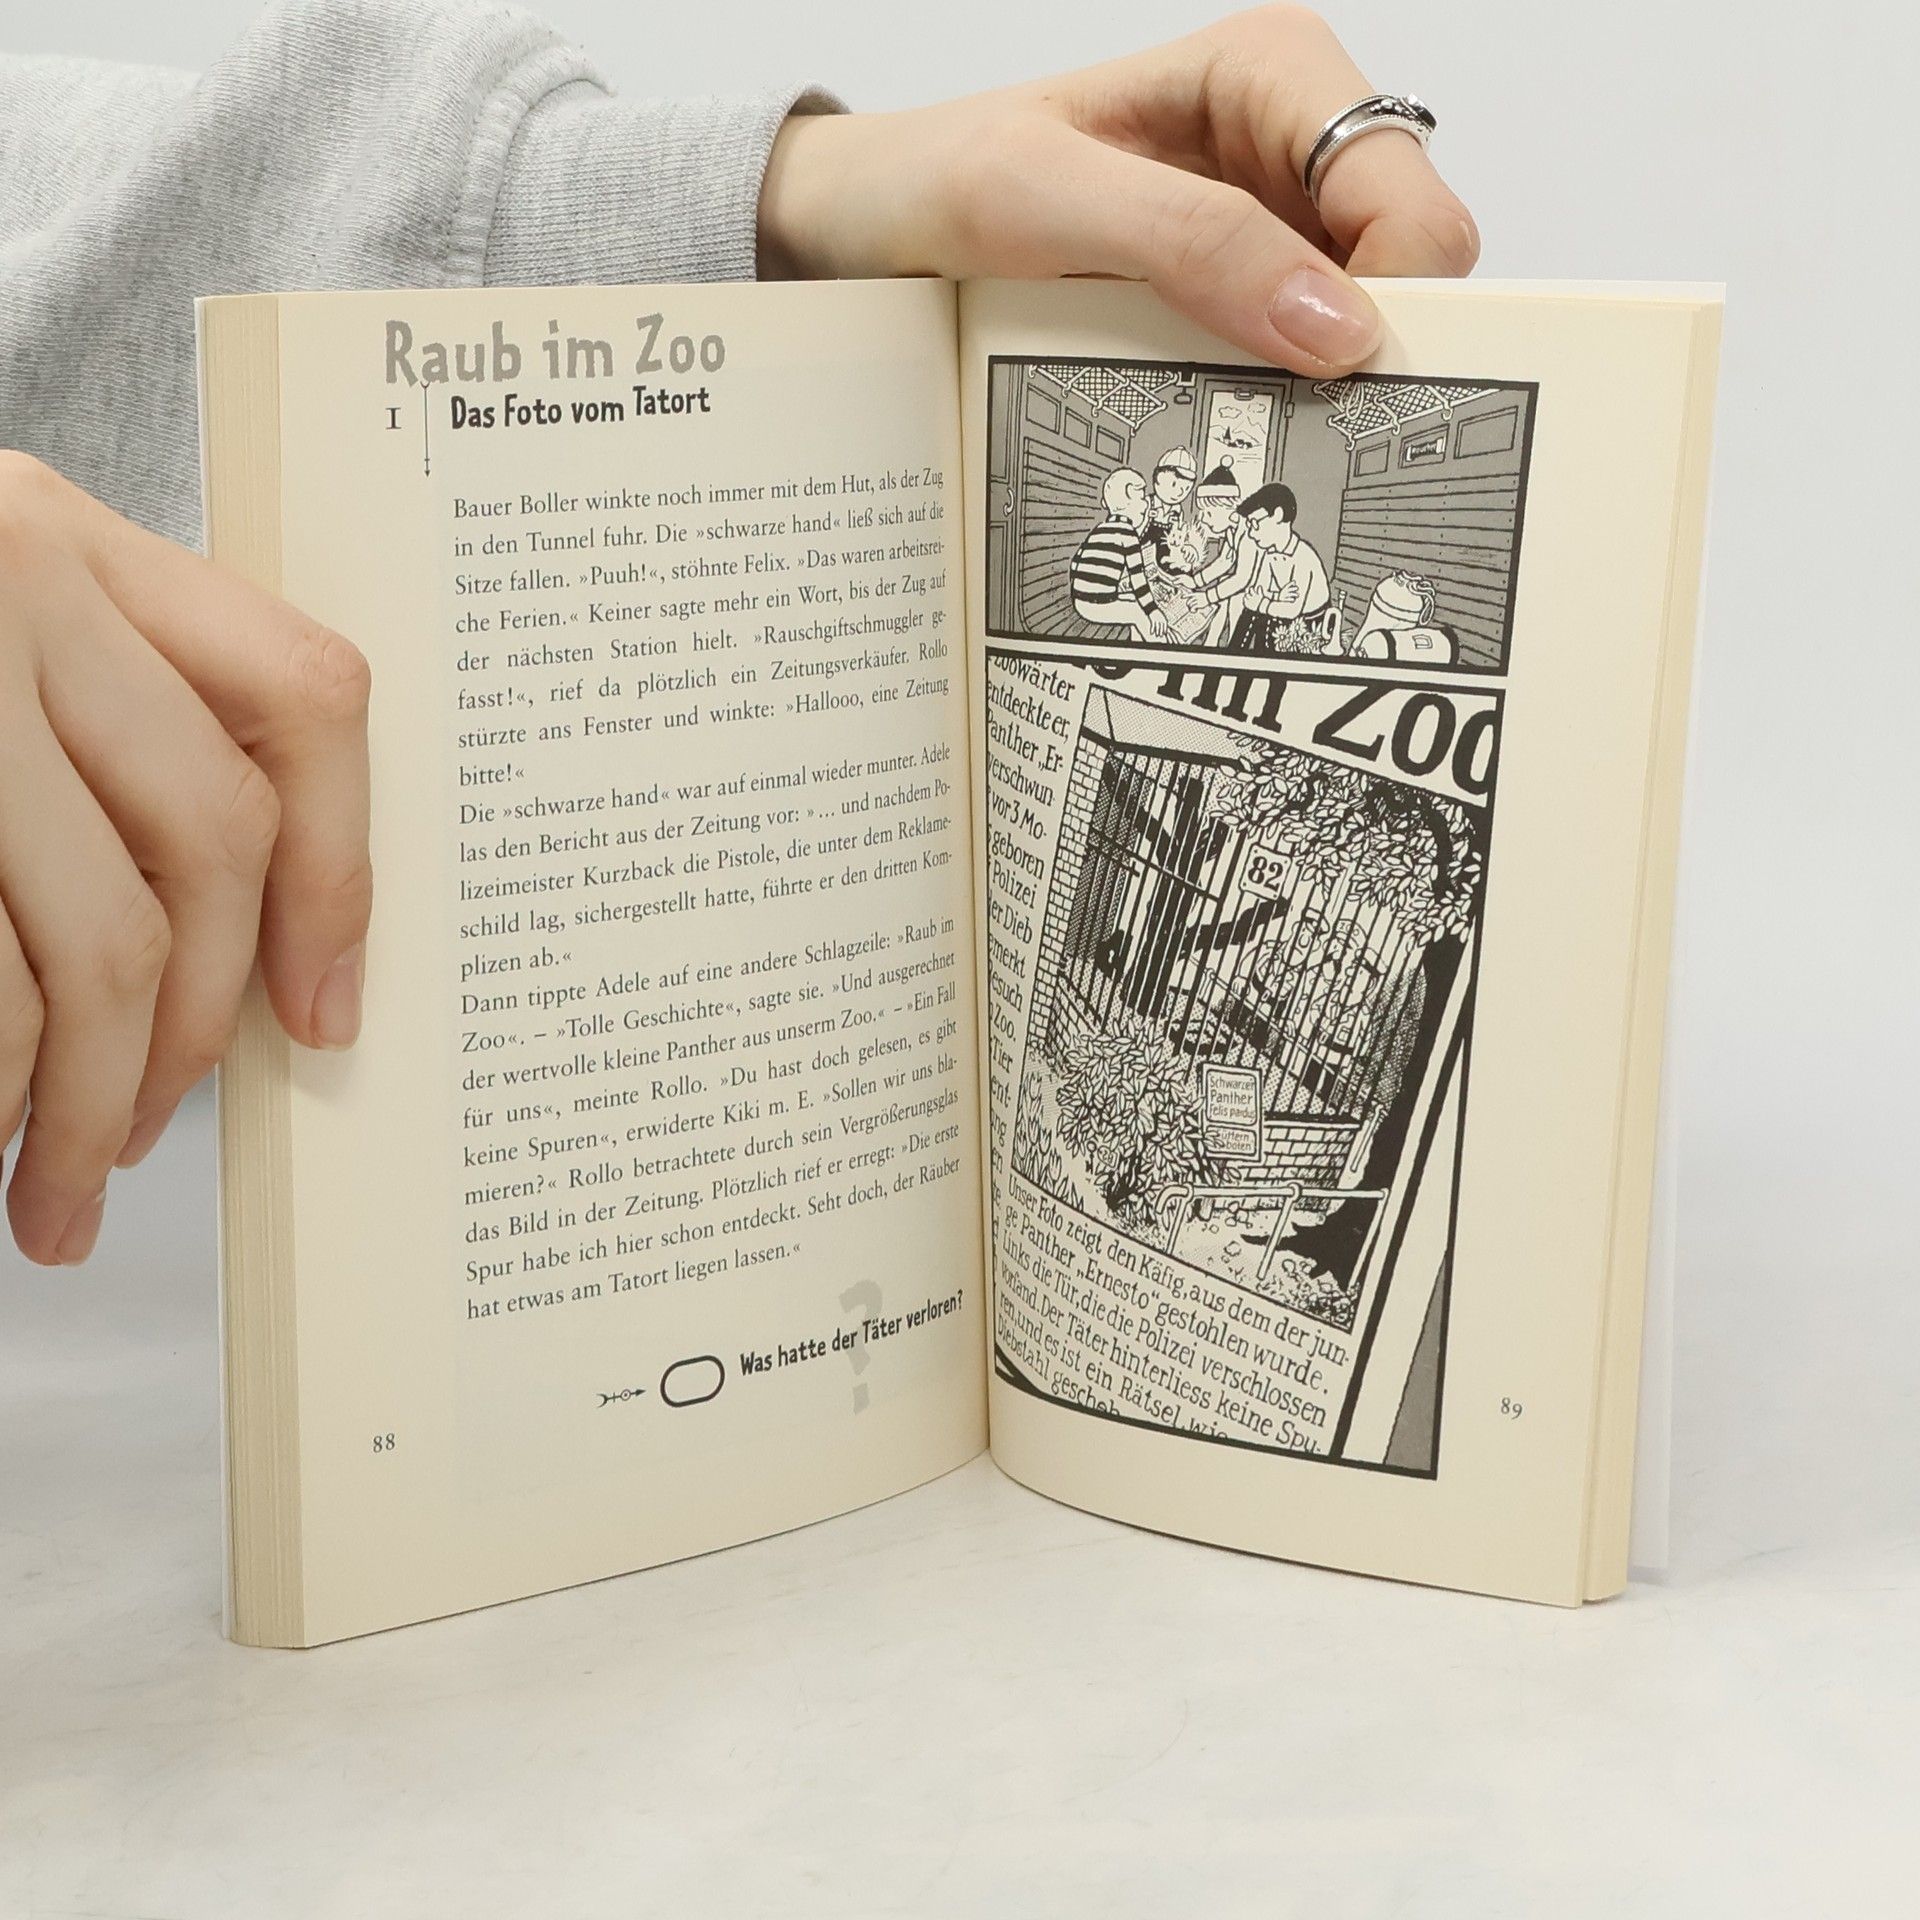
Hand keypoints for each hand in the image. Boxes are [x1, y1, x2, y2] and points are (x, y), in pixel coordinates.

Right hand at [0, 454, 371, 1264]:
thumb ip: (102, 736)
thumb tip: (245, 960)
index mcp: (69, 541)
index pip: (304, 695)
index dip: (339, 871)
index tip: (325, 1011)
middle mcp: (10, 579)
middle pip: (213, 843)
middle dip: (195, 1030)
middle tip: (147, 1136)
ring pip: (101, 939)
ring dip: (90, 1099)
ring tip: (57, 1181)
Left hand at [759, 5, 1477, 374]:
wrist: (871, 228)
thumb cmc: (939, 177)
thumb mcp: (1042, 198)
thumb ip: (1191, 241)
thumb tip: (1337, 326)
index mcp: (1274, 74)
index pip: (1409, 196)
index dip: (1393, 294)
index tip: (1332, 376)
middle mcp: (1290, 147)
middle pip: (1405, 270)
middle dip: (1364, 352)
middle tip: (1281, 421)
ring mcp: (1268, 232)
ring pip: (1357, 332)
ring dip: (1311, 393)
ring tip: (1231, 429)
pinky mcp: (1233, 303)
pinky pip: (1290, 367)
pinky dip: (1267, 407)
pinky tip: (1213, 426)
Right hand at [1149, 612, 1174, 643]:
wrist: (1153, 609)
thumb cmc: (1158, 613)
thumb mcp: (1163, 617)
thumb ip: (1164, 622)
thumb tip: (1166, 626)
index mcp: (1164, 619)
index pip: (1165, 626)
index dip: (1165, 630)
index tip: (1165, 633)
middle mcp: (1161, 620)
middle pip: (1162, 627)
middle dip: (1161, 632)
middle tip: (1161, 636)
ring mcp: (1157, 620)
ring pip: (1157, 627)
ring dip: (1157, 632)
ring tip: (1157, 635)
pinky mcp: (1153, 620)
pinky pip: (1152, 626)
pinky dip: (1152, 630)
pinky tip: (1152, 633)